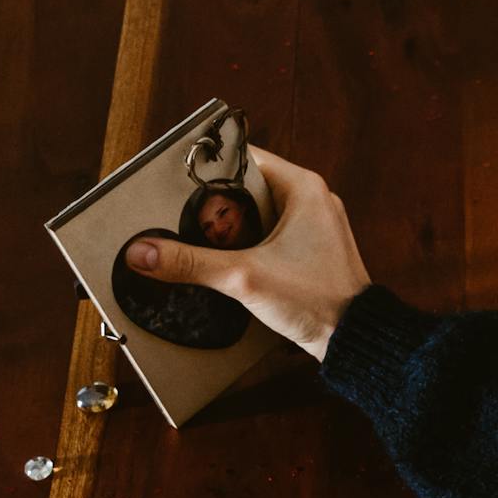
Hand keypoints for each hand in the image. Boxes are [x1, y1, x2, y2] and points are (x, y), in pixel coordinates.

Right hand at [123, 145, 371, 359]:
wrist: (356, 340)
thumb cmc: (316, 301)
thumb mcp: (244, 277)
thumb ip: (190, 263)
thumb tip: (141, 252)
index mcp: (303, 187)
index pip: (245, 157)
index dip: (209, 166)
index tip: (174, 178)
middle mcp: (311, 200)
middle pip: (247, 187)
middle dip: (212, 202)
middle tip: (174, 212)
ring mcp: (313, 227)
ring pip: (257, 214)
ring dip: (227, 228)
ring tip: (189, 237)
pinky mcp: (310, 253)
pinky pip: (269, 236)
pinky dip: (245, 245)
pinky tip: (220, 261)